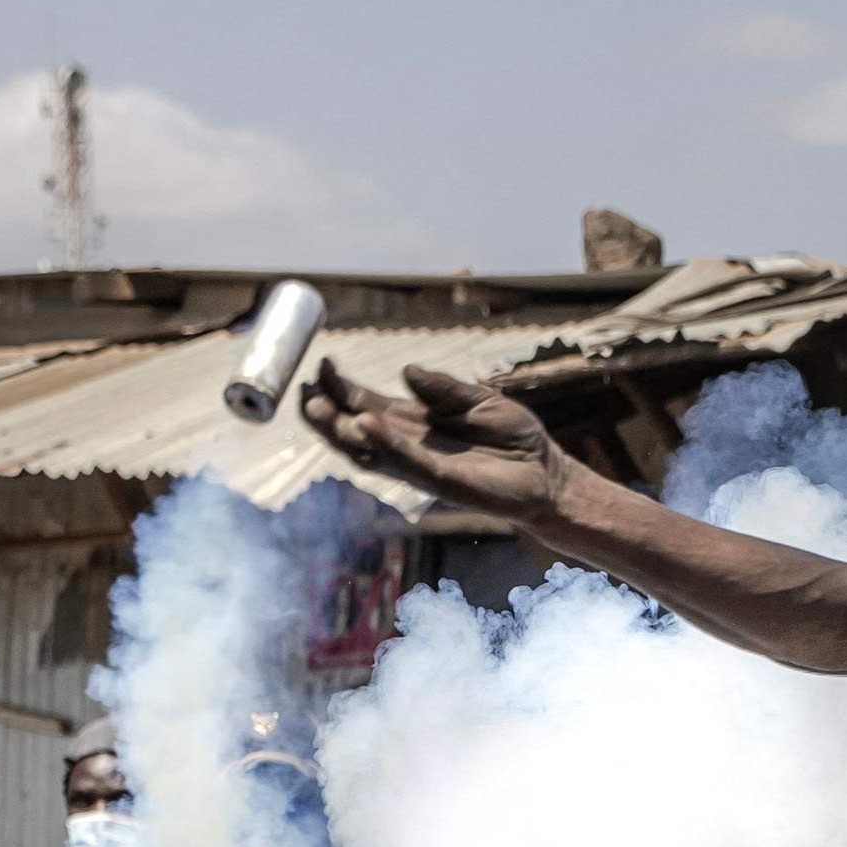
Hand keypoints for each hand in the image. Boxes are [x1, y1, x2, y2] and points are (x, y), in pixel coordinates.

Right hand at [298, 359, 572, 521]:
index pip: (366, 403)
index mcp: (414, 421)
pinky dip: (384, 442)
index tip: (320, 365)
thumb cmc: (514, 438)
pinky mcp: (440, 481)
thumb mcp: (478, 400)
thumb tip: (407, 372)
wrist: (544, 474)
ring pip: (369, 450)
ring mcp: (420, 465)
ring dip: (341, 430)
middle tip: (302, 392)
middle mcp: (409, 445)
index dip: (341, 387)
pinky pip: (405, 460)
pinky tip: (364, 424)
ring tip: (316, 408)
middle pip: (355, 428)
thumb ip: (443, 387)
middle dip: (326, 412)